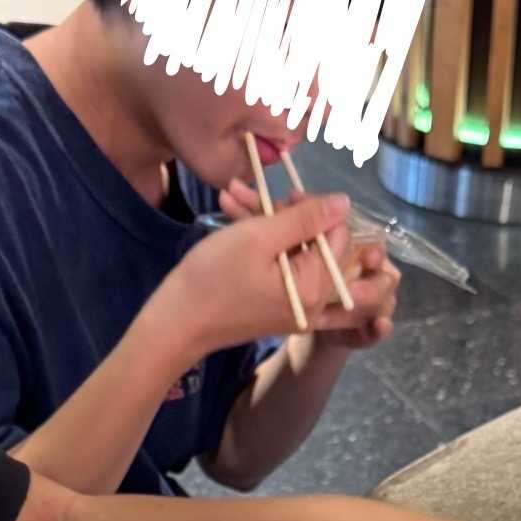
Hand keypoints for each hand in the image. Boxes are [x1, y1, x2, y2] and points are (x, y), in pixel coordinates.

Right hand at [149, 192, 375, 356]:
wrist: (176, 323)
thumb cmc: (213, 278)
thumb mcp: (259, 238)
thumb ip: (305, 219)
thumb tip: (345, 203)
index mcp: (315, 288)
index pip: (339, 236)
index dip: (316, 209)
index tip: (283, 198)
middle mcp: (314, 303)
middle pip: (318, 244)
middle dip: (288, 213)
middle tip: (253, 198)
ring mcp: (296, 308)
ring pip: (296, 251)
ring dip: (267, 221)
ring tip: (231, 196)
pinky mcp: (278, 307)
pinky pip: (282, 268)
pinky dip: (263, 244)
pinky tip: (233, 214)